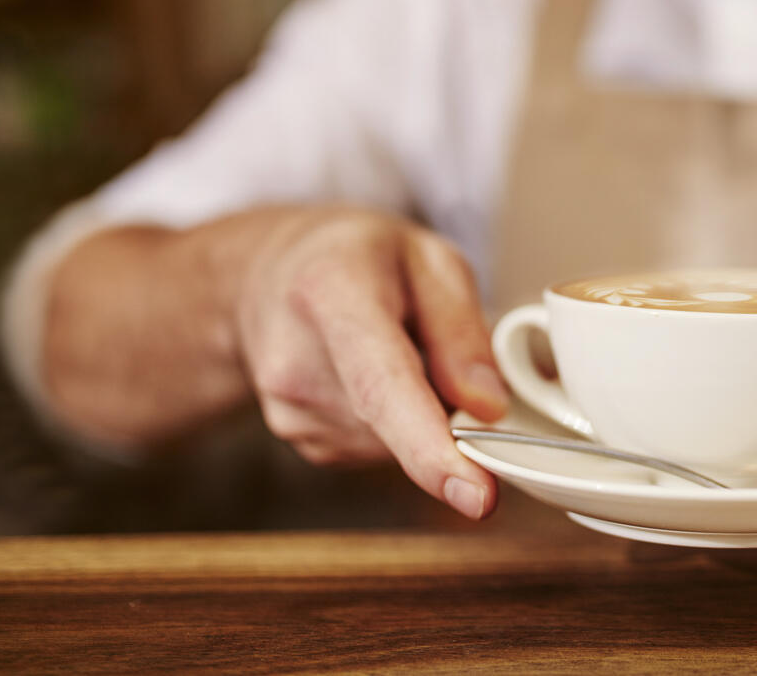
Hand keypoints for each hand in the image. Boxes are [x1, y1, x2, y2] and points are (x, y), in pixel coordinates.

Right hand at [235, 207, 507, 519]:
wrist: (268, 273)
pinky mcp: (301, 440)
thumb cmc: (358, 258)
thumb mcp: (429, 259)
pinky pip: (381, 450)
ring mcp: (290, 410)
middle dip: (446, 407)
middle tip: (436, 344)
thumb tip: (489, 408)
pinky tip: (372, 376)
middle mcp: (296, 361)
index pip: (383, 386)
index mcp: (332, 294)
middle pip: (399, 422)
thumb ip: (463, 330)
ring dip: (420, 412)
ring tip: (392, 347)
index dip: (431, 448)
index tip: (477, 497)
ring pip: (397, 443)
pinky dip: (398, 423)